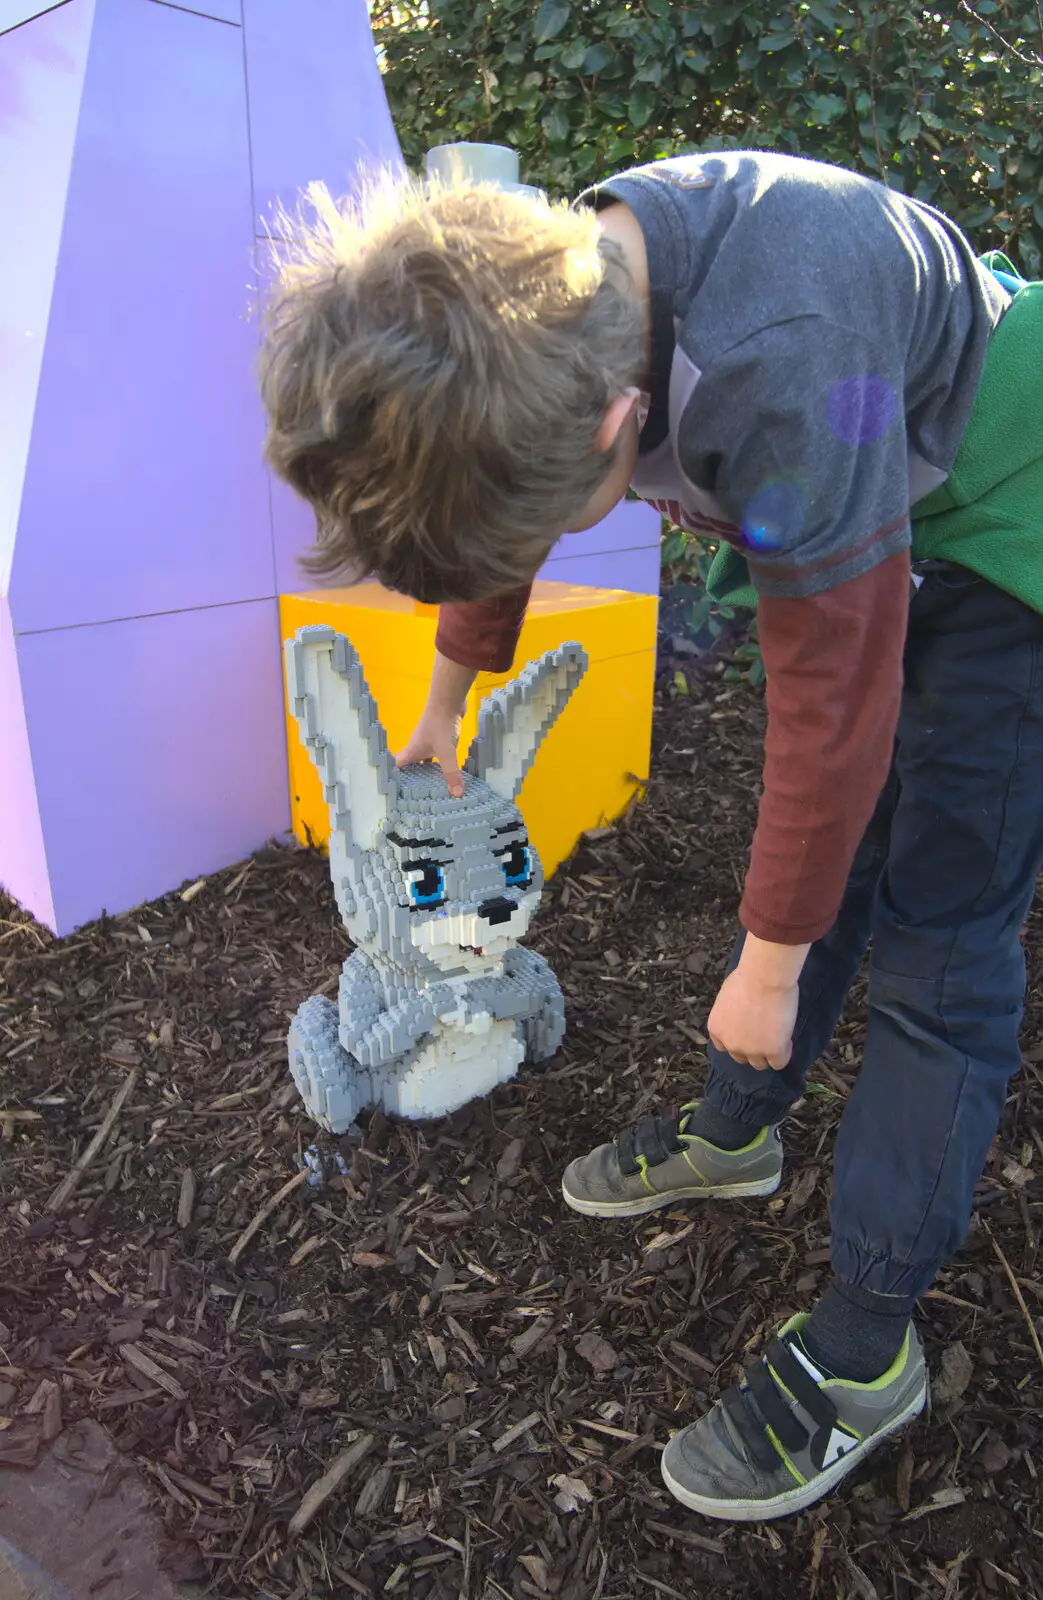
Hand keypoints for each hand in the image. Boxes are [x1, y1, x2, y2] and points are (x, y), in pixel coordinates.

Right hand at [395, 651, 476, 797]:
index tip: (393, 794)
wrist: (449, 699)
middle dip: (412, 781)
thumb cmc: (440, 723)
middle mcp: (417, 748)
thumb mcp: (446, 751)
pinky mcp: (439, 739)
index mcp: (411, 751)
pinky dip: (440, 765)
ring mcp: (428, 742)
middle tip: (416, 798)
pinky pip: (437, 756)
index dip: (392, 779)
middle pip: (410, 767)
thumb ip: (450, 772)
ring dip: (427, 774)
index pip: (395, 767)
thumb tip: (456, 794)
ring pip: (424, 762)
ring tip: (433, 791)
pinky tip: (448, 772)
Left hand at [706, 934, 808, 1071]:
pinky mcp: (772, 1051)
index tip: (748, 1030)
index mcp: (716, 1029)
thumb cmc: (748, 977)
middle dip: (752, 1048)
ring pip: (760, 1064)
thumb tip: (743, 1018)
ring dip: (767, 1054)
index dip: (738, 1039)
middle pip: (741, 1057)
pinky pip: (779, 1063)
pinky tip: (787, 1039)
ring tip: (778, 1036)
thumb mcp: (728, 998)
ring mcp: (751, 1050)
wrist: (764, 977)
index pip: (724, 1046)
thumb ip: (732, 1015)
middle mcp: (730, 1044)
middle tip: (765, 1032)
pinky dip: (784, 1054)